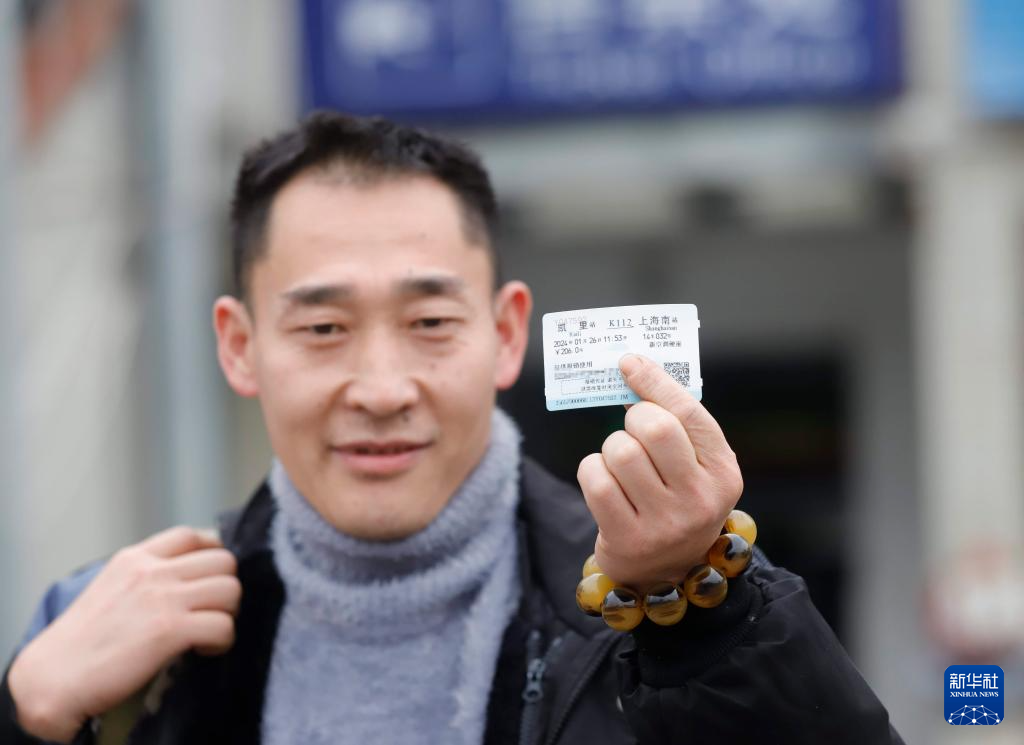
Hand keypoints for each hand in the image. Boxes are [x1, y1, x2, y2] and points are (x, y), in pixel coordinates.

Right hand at [8, 527, 240, 742]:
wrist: (53, 678)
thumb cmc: (82, 641)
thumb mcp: (110, 587)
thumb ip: (146, 577)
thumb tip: (189, 578)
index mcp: (135, 559)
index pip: (192, 535)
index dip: (212, 555)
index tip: (209, 579)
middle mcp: (151, 572)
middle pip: (224, 561)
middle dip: (225, 588)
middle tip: (210, 612)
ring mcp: (162, 599)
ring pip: (231, 590)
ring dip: (227, 614)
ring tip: (208, 632)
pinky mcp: (170, 630)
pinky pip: (224, 626)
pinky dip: (222, 641)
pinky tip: (203, 650)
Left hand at [577, 354, 743, 588]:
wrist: (665, 571)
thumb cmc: (676, 498)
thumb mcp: (695, 465)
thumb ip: (676, 422)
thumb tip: (635, 366)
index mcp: (723, 473)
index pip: (688, 413)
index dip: (654, 381)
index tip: (629, 362)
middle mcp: (700, 500)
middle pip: (654, 428)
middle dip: (633, 418)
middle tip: (631, 428)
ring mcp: (665, 523)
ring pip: (620, 452)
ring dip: (611, 448)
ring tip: (621, 465)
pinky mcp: (628, 540)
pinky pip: (596, 481)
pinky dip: (592, 471)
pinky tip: (605, 483)